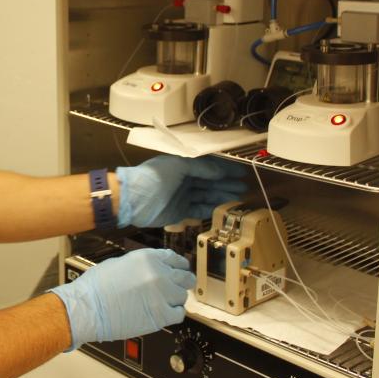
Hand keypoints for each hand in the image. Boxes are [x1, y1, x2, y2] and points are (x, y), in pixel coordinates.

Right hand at [49, 249, 193, 349]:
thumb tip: (151, 270)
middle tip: (176, 289)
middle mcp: (159, 273)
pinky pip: (179, 314)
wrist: (88, 308)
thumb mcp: (119, 263)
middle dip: (182, 283)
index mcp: (148, 258)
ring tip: (162, 303)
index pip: (175, 259)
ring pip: (182, 296)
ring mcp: (162, 294)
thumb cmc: (96, 287)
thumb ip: (142, 265)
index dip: (180, 266)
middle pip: (185, 277)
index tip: (180, 271)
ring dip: (174, 300)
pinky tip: (164, 314)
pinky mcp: (161, 315)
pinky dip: (174, 314)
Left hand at [116, 155, 246, 227]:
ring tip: (238, 197)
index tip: (240, 172)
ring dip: (222, 196)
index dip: (224, 170)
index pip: (208, 166)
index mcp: (182, 165)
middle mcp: (184, 180)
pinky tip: (224, 208)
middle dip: (226, 184)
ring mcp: (182, 196)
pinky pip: (199, 210)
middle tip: (244, 187)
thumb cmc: (154, 177)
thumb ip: (201, 168)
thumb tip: (221, 171)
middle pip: (209, 182)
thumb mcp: (178, 165)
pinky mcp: (180, 212)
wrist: (134, 200)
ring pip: (206, 196)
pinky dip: (211, 209)